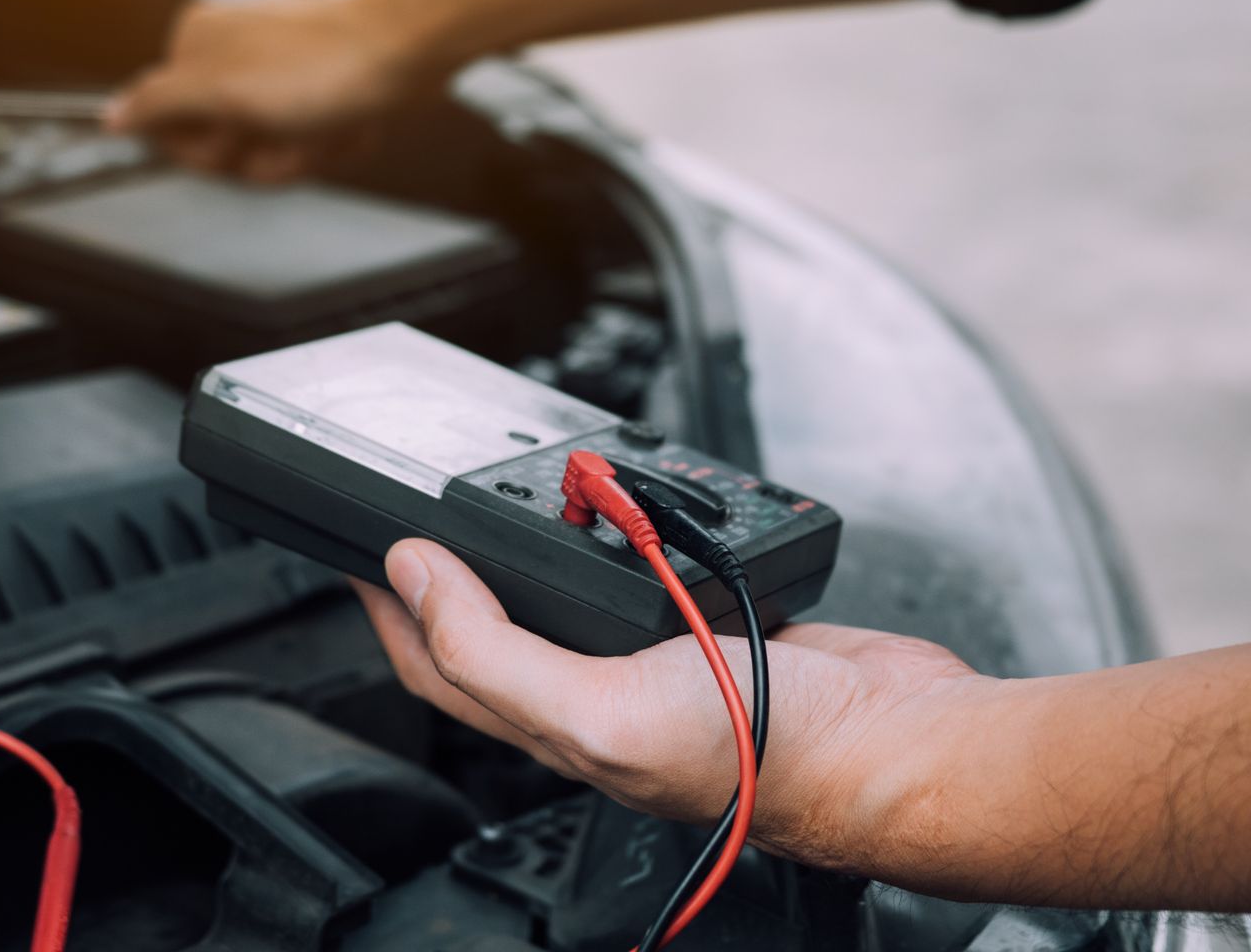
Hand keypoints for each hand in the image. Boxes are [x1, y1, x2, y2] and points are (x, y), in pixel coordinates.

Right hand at [105, 0, 436, 180]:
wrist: (407, 52)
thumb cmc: (323, 65)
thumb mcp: (223, 89)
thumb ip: (156, 104)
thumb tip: (109, 117)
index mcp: (195, 45)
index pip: (169, 128)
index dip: (206, 148)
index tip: (234, 134)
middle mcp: (231, 56)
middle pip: (221, 146)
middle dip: (260, 153)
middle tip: (286, 128)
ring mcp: (276, 76)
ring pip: (268, 153)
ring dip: (300, 153)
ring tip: (324, 125)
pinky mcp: (316, 92)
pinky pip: (306, 144)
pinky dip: (328, 144)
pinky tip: (346, 124)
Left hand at [353, 538, 987, 875]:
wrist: (893, 743)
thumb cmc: (763, 751)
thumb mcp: (597, 707)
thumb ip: (492, 649)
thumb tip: (414, 575)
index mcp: (556, 722)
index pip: (436, 661)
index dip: (387, 603)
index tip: (357, 542)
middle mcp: (595, 692)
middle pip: (491, 627)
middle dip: (446, 571)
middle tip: (420, 508)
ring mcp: (652, 657)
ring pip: (566, 593)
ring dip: (528, 545)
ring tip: (499, 499)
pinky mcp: (707, 621)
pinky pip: (638, 570)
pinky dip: (615, 534)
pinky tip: (617, 508)